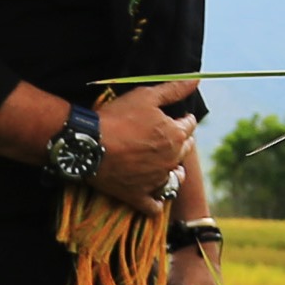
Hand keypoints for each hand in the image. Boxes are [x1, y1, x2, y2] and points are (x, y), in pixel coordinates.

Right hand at [95, 80, 198, 209]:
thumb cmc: (117, 117)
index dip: (183, 119)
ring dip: (172, 171)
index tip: (175, 117)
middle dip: (179, 142)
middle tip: (165, 137)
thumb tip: (197, 79)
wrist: (88, 144)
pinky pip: (154, 205)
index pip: (189, 125)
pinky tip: (153, 196)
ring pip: (173, 179)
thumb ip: (173, 90)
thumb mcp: (145, 96)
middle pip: (184, 151)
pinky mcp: (138, 196)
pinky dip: (156, 202)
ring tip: (162, 164)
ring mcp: (155, 181)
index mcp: (175, 136)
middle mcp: (170, 160)